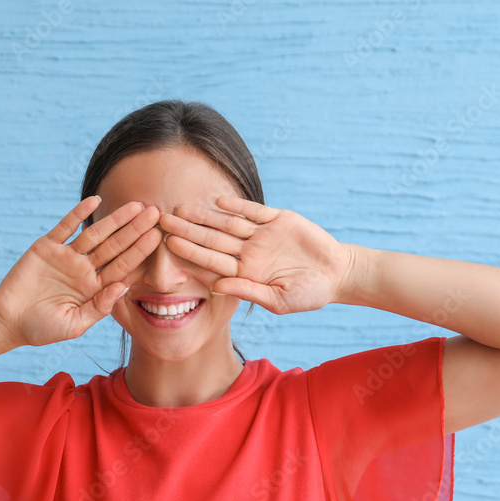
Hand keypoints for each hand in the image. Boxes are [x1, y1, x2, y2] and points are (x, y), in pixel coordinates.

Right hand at [0, 197, 161, 346]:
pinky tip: (94, 201)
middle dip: (135, 230)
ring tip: (135, 205)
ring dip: (114, 219)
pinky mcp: (47, 247)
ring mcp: (67, 256)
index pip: (123, 266)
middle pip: (115, 246)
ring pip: (95, 234)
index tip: (158, 237)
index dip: (140, 251)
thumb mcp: (75, 324)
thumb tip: (124, 286)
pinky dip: (79, 214)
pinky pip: (65, 227)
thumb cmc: (42, 328)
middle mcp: (85, 269)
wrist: (7, 321)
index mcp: (95, 288)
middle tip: (155, 212)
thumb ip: (100, 307)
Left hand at [158, 196, 355, 314]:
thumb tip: (216, 287)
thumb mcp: (279, 300)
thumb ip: (248, 291)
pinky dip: (238, 206)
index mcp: (245, 273)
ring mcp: (262, 235)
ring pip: (228, 223)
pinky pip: (255, 211)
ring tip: (182, 207)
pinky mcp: (279, 220)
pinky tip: (218, 200)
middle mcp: (249, 252)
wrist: (338, 274)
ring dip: (205, 215)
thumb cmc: (309, 294)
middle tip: (161, 219)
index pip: (211, 260)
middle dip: (187, 229)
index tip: (167, 243)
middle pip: (212, 239)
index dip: (189, 251)